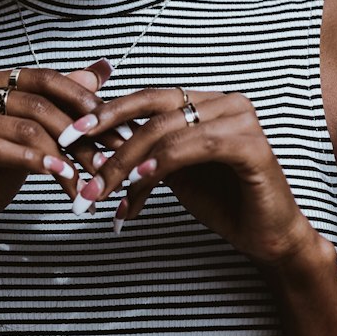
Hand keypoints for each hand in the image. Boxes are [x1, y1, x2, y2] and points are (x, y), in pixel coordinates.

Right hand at [0, 58, 117, 260]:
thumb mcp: (32, 137)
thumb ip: (61, 103)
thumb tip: (102, 69)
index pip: (42, 79)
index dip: (82, 101)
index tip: (116, 126)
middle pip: (36, 104)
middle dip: (79, 133)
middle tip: (108, 159)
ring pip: (24, 128)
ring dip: (63, 155)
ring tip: (88, 177)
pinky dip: (35, 163)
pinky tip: (61, 176)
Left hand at [67, 86, 331, 275]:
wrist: (267, 237)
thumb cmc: (223, 203)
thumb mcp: (172, 175)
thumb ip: (144, 156)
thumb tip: (95, 152)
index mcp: (205, 102)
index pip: (147, 98)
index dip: (106, 112)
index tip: (69, 134)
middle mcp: (225, 102)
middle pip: (153, 112)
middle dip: (109, 140)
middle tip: (76, 165)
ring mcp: (241, 120)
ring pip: (169, 130)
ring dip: (128, 161)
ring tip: (101, 189)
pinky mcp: (253, 145)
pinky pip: (197, 145)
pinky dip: (165, 162)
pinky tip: (140, 180)